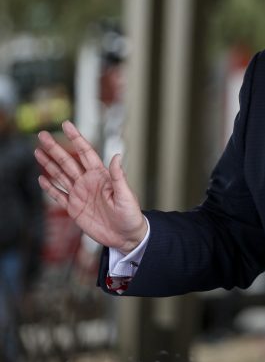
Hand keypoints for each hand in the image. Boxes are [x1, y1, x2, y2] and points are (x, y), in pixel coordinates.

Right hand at [35, 121, 147, 253]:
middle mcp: (88, 182)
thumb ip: (118, 176)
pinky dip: (50, 187)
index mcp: (101, 176)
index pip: (86, 153)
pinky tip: (41, 178)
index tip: (66, 124)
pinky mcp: (74, 208)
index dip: (76, 138)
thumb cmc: (130, 215)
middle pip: (68, 161)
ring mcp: (80, 194)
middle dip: (55, 148)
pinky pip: (59, 195)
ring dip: (49, 164)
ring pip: (61, 175)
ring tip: (37, 152)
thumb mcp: (126, 195)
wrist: (126, 236)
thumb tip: (117, 155)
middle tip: (42, 135)